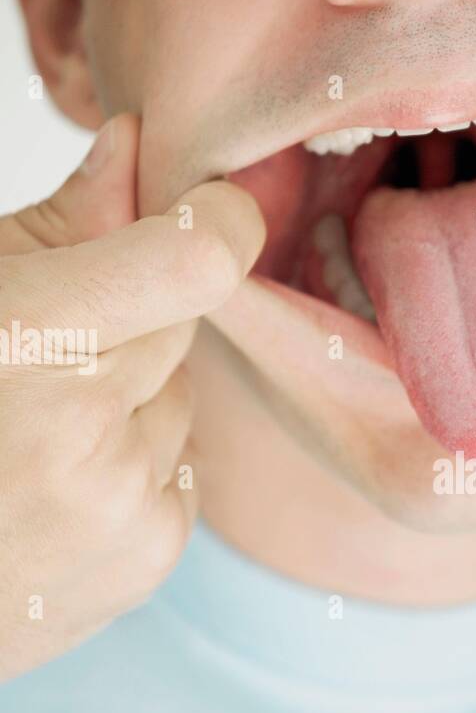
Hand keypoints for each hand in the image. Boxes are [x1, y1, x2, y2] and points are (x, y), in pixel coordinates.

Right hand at [0, 114, 264, 680]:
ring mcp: (121, 511)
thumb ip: (55, 226)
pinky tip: (50, 486)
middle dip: (129, 318)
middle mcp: (83, 436)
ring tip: (28, 434)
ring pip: (179, 403)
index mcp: (24, 346)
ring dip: (127, 400)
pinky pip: (177, 472)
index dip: (215, 221)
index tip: (210, 208)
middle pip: (181, 327)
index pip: (194, 263)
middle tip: (43, 348)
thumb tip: (137, 150)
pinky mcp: (147, 562)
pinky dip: (132, 468)